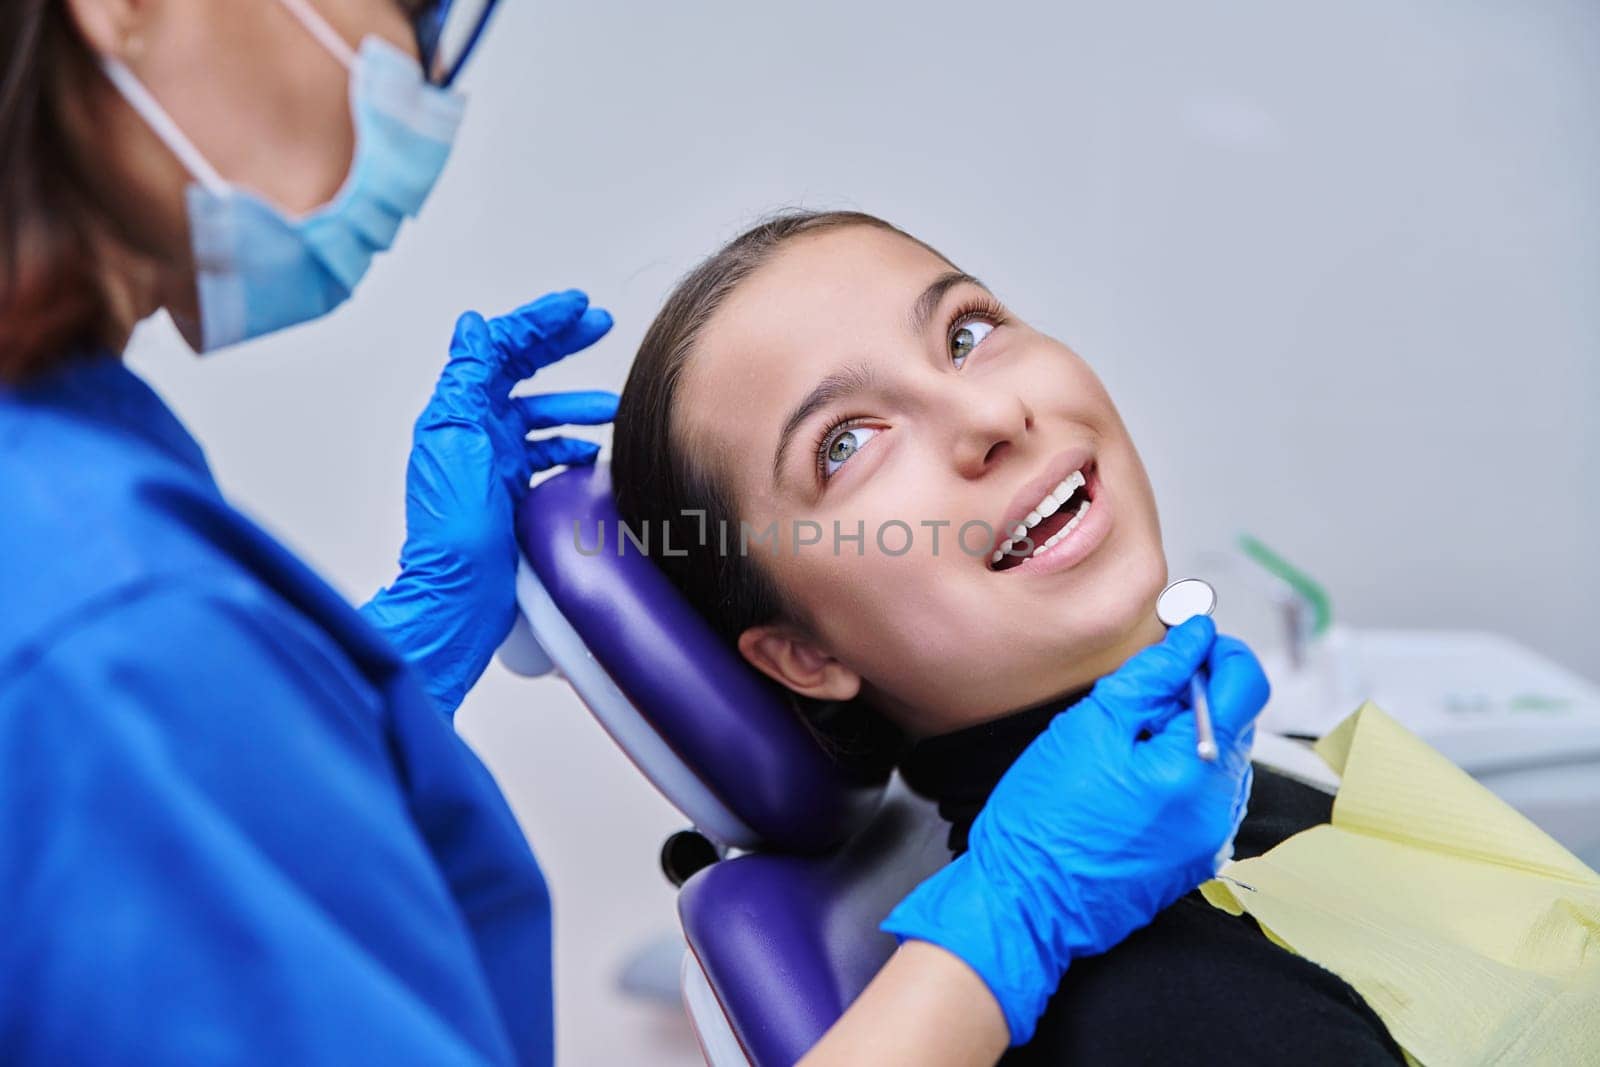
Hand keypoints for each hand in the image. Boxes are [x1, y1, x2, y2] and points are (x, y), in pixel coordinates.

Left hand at [361, 290, 616, 715]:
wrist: (458, 597)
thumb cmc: (454, 530)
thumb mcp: (458, 438)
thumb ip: (468, 380)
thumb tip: (475, 327)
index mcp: (459, 412)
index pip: (500, 348)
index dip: (540, 322)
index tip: (577, 308)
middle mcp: (473, 432)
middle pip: (521, 372)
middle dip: (561, 346)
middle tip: (599, 326)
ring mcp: (492, 464)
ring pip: (539, 416)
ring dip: (575, 403)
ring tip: (611, 404)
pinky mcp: (510, 495)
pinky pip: (545, 457)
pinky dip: (569, 447)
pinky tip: (591, 453)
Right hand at [880, 616, 1266, 1044]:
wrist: (1024, 904)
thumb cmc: (1043, 819)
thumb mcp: (1090, 726)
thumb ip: (1151, 675)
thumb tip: (1192, 637)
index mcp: (1198, 769)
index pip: (1246, 684)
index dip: (1216, 652)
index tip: (1183, 642)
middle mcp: (1219, 808)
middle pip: (1235, 721)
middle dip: (1195, 693)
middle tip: (1136, 692)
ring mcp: (1210, 839)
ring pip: (1218, 759)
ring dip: (1183, 734)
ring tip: (1123, 743)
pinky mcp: (1194, 860)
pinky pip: (1203, 797)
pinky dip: (1176, 773)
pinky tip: (1127, 780)